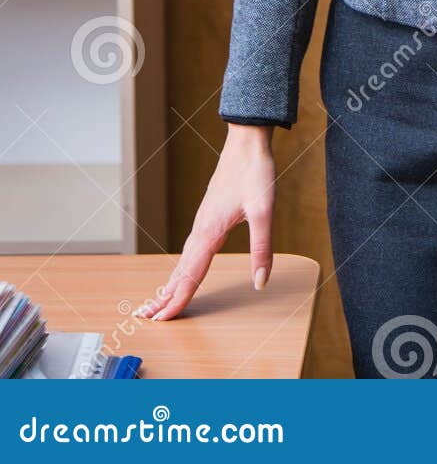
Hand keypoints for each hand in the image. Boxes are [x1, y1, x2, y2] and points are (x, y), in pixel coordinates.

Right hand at [132, 125, 276, 320]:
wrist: (246, 142)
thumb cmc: (255, 172)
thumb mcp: (264, 211)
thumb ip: (262, 249)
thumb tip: (260, 282)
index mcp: (209, 232)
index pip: (190, 275)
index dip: (177, 300)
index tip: (161, 321)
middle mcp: (200, 229)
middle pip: (179, 270)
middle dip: (164, 296)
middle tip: (145, 318)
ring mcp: (202, 220)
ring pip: (183, 258)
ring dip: (170, 281)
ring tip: (158, 300)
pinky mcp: (208, 214)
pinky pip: (189, 247)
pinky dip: (181, 265)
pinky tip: (184, 267)